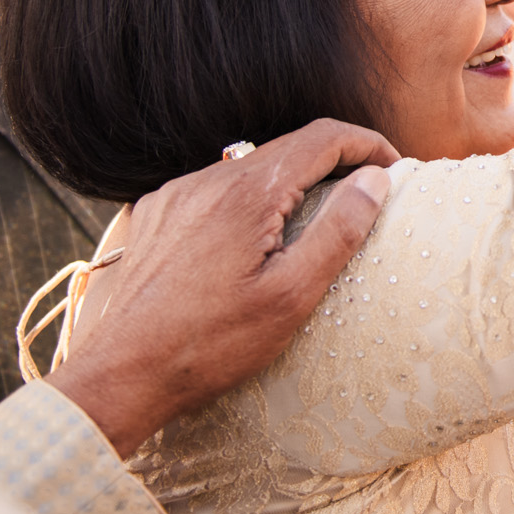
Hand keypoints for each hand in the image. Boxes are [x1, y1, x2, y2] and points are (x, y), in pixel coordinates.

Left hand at [51, 118, 400, 454]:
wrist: (119, 375)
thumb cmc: (209, 346)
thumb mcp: (291, 296)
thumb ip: (338, 230)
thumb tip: (376, 180)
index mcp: (248, 193)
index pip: (323, 137)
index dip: (367, 144)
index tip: (394, 167)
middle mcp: (208, 180)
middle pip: (287, 148)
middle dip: (334, 163)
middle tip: (365, 195)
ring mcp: (176, 195)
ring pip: (249, 169)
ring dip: (290, 184)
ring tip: (312, 223)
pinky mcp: (154, 215)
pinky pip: (214, 190)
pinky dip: (248, 202)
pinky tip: (253, 242)